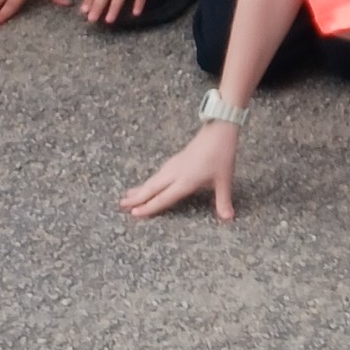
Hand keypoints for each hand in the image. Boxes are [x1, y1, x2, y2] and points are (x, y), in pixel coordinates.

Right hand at [121, 122, 239, 221]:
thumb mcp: (224, 180)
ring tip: (127, 196)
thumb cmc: (221, 155)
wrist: (218, 131)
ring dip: (139, 189)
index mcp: (185, 180)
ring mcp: (173, 165)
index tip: (134, 213)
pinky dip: (148, 181)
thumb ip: (223, 200)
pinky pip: (157, 174)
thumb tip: (228, 218)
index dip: (149, 206)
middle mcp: (175, 173)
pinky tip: (146, 184)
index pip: (164, 197)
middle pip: (152, 188)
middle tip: (121, 205)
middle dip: (136, 198)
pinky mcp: (175, 160)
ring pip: (153, 180)